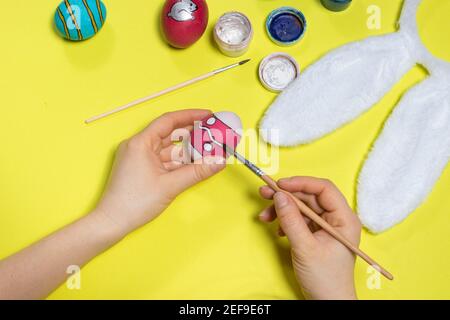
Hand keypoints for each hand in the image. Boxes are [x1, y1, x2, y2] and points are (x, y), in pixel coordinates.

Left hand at [93, 109, 225, 237]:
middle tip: (213, 134)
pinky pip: (164, 160)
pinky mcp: (141, 169)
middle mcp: (138, 146)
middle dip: (192, 134)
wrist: (112, 222)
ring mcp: (139, 158)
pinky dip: (179, 161)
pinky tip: (195, 163)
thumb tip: (220, 161)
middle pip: (170, 134)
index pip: (169, 121)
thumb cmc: (133, 203)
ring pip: (168, 148)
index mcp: (140, 143)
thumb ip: (198, 172)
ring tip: (208, 149)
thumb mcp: (170, 185)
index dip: (190, 116)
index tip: (208, 115)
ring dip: (187, 150)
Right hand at [259, 176, 361, 299]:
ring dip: (282, 209)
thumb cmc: (325, 279)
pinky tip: (278, 230)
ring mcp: (325, 226)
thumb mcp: (305, 248)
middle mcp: (336, 218)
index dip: (301, 183)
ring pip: (301, 206)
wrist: (328, 303)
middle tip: (264, 193)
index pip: (323, 189)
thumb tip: (279, 196)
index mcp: (344, 218)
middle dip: (286, 195)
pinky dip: (285, 220)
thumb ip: (291, 220)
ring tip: (265, 216)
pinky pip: (299, 218)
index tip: (280, 184)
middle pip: (309, 196)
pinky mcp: (315, 233)